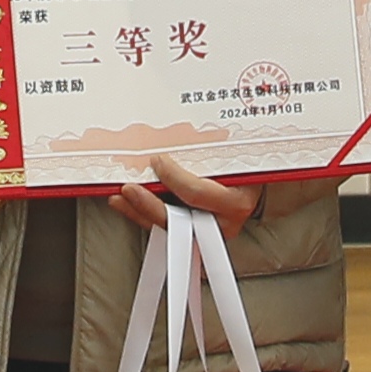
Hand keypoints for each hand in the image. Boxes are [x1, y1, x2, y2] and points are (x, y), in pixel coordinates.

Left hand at [107, 159, 262, 234]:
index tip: (157, 160)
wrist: (252, 186)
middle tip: (129, 189)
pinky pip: (164, 228)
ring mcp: (206, 234)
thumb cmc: (241, 167)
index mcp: (235, 202)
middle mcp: (221, 224)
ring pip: (167, 228)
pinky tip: (127, 204)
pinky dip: (143, 216)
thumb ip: (206, 149)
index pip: (197, 193)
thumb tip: (175, 134)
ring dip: (138, 212)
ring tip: (119, 197)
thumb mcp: (230, 156)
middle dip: (149, 205)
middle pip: (178, 219)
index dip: (173, 177)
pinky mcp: (193, 236)